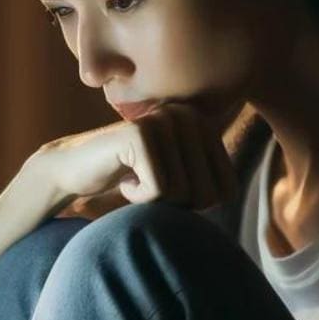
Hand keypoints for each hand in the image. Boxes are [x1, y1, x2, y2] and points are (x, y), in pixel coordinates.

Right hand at [32, 97, 239, 212]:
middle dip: (174, 204)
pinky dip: (137, 198)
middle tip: (148, 186)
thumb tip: (242, 196)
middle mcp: (189, 115)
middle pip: (207, 194)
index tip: (167, 188)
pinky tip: (122, 179)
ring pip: (182, 194)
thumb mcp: (180, 178)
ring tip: (134, 179)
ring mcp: (164, 121)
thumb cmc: (131, 179)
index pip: (226, 189)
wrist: (76, 170)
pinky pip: (159, 190)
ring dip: (153, 201)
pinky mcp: (141, 134)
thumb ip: (210, 179)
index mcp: (205, 124)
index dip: (195, 204)